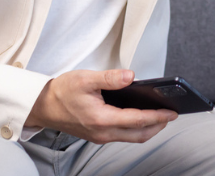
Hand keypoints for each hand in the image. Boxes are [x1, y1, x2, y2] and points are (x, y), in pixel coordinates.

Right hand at [25, 69, 177, 143]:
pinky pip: (122, 135)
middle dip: (158, 126)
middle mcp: (102, 132)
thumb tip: (132, 76)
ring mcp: (100, 136)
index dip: (157, 116)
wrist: (42, 106)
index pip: (137, 120)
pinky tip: (140, 117)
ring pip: (131, 137)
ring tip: (161, 116)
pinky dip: (136, 128)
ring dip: (148, 129)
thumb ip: (110, 78)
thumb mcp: (85, 79)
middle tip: (171, 115)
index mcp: (101, 119)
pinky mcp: (97, 135)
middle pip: (139, 134)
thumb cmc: (61, 92)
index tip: (172, 112)